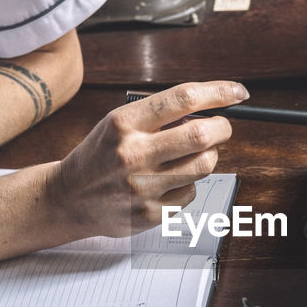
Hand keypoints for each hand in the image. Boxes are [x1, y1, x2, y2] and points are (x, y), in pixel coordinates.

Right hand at [52, 81, 245, 237]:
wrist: (69, 198)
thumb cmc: (101, 154)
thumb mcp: (119, 122)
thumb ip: (160, 115)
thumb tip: (212, 109)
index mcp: (124, 123)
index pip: (183, 99)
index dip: (219, 92)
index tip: (237, 93)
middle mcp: (133, 154)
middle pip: (201, 135)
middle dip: (222, 128)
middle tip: (221, 128)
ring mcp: (142, 187)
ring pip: (204, 165)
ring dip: (207, 156)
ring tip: (189, 156)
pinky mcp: (150, 214)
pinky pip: (191, 193)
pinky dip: (188, 184)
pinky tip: (167, 183)